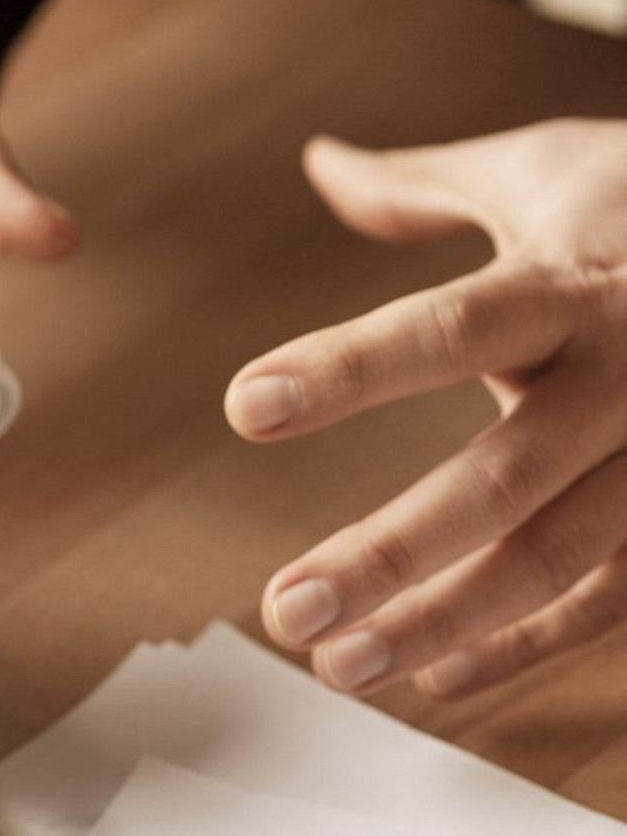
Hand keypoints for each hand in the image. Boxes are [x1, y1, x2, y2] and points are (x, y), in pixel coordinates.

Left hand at [225, 118, 626, 697]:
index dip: (349, 369)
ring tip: (339, 666)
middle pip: (505, 479)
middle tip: (285, 609)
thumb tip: (319, 161)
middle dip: (392, 554)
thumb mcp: (553, 174)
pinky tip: (433, 674)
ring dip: (446, 621)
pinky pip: (614, 595)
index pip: (449, 328)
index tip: (245, 405)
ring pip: (562, 557)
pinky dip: (526, 641)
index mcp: (575, 284)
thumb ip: (429, 187)